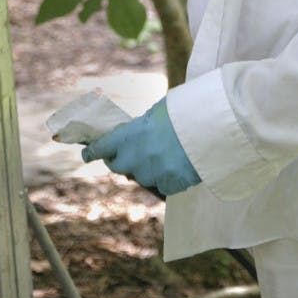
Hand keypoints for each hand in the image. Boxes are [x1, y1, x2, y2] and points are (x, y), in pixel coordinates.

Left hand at [81, 98, 200, 196]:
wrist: (211, 130)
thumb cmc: (185, 112)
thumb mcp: (158, 111)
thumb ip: (143, 126)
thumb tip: (138, 134)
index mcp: (128, 136)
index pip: (101, 147)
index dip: (93, 151)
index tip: (87, 154)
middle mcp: (135, 159)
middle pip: (119, 166)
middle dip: (122, 160)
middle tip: (128, 153)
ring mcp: (152, 175)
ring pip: (143, 176)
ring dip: (148, 168)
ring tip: (165, 154)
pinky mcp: (170, 186)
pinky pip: (163, 184)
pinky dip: (167, 177)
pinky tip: (180, 163)